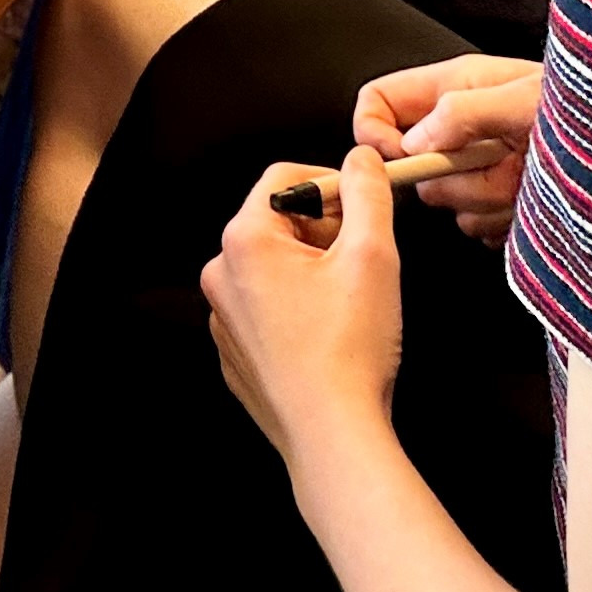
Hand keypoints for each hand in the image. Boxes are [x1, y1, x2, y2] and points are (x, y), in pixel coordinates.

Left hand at [201, 152, 403, 492]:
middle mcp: (219, 274)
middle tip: (363, 263)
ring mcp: (221, 318)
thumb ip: (368, 193)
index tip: (367, 212)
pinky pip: (265, 310)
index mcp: (244, 240)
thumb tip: (361, 156)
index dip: (333, 185)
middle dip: (324, 231)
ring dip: (311, 271)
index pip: (285, 178)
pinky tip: (328, 338)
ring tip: (348, 305)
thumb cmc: (351, 344)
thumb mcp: (372, 255)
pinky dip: (297, 310)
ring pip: (272, 268)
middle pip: (276, 223)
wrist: (331, 435)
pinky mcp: (232, 354)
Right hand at [353, 53, 542, 242]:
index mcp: (453, 88)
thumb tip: (414, 144)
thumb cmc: (588, 108)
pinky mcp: (498, 205)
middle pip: (411, 164)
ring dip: (485, 200)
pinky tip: (533, 201)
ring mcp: (479, 168)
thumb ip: (461, 113)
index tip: (402, 158)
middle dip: (450, 177)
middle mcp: (460, 129)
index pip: (378, 101)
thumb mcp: (521, 97)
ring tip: (527, 178)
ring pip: (445, 202)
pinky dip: (503, 223)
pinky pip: (475, 228)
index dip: (375, 131)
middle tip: (495, 161)